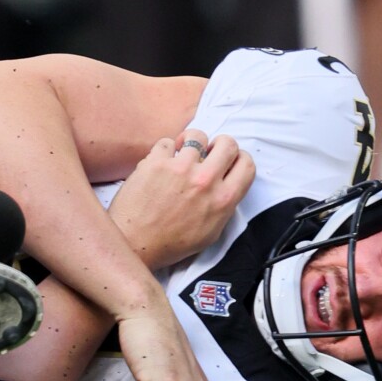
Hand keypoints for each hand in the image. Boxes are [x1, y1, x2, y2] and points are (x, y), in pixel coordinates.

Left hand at [108, 129, 254, 269]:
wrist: (135, 244)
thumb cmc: (171, 243)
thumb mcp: (211, 233)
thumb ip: (223, 206)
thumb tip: (226, 184)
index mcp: (223, 200)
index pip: (246, 164)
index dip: (240, 158)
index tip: (230, 160)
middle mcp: (206, 181)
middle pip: (228, 143)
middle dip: (220, 145)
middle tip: (209, 152)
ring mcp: (181, 169)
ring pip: (196, 136)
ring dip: (190, 144)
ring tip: (181, 154)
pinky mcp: (156, 162)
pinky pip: (167, 142)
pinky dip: (165, 151)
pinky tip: (161, 164)